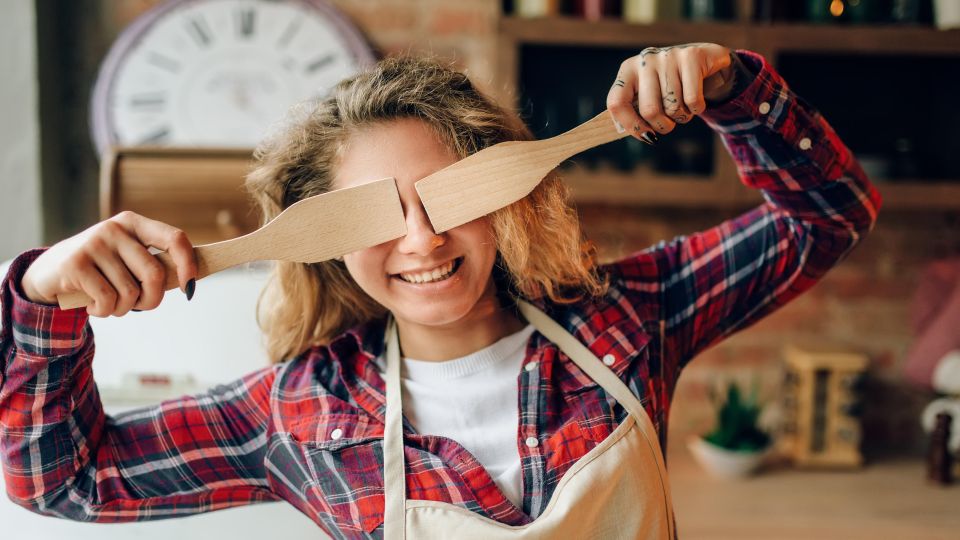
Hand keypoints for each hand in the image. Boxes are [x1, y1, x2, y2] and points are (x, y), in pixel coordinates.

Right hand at [20, 211, 197, 316]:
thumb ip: (154, 265)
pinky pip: (107, 300)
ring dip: (123, 309)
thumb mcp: (127, 260)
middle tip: (140, 306)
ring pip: (130, 292)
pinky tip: (93, 306)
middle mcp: (115, 229)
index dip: (188, 264)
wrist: (49, 274)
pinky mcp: (75, 264)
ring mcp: (94, 244)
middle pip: (154, 274)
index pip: (174, 238)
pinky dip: (104, 311)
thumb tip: (190, 281)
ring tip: (109, 303)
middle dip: (151, 300)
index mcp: (134, 224)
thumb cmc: (101, 271)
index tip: (189, 287)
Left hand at [606, 43, 732, 140]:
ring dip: (682, 116)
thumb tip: (643, 135)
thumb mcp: (650, 96)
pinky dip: (697, 109)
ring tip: (684, 104)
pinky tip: (696, 100)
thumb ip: (638, 113)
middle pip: (649, 111)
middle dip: (662, 126)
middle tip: (669, 122)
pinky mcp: (691, 56)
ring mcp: (668, 56)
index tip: (646, 136)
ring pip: (673, 108)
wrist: (706, 60)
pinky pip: (692, 100)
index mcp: (628, 70)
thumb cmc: (672, 86)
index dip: (631, 126)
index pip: (616, 103)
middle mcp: (645, 61)